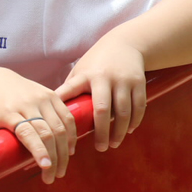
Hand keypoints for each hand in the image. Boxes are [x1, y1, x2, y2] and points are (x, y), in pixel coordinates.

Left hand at [0, 67, 74, 183]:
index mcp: (8, 112)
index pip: (27, 132)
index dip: (39, 150)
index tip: (46, 167)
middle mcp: (26, 103)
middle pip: (47, 132)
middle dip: (54, 158)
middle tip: (53, 178)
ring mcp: (40, 97)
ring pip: (60, 126)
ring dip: (64, 150)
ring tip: (61, 169)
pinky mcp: (51, 94)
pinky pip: (66, 116)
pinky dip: (71, 134)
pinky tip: (69, 149)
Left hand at [56, 38, 145, 152]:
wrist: (126, 43)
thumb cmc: (97, 63)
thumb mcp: (80, 70)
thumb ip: (70, 89)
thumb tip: (52, 113)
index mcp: (86, 75)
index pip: (72, 92)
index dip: (66, 110)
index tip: (64, 132)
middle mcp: (105, 77)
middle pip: (103, 110)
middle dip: (102, 132)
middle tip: (100, 148)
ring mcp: (124, 80)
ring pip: (124, 112)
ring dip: (119, 131)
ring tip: (114, 143)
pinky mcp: (139, 82)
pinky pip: (138, 107)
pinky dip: (134, 122)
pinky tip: (128, 131)